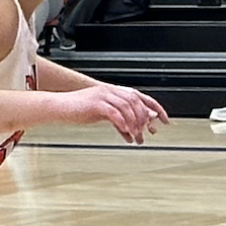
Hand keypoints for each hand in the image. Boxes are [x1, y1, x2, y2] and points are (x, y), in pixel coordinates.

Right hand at [54, 84, 169, 143]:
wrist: (59, 106)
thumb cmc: (78, 110)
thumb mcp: (102, 115)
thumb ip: (119, 120)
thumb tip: (133, 133)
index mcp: (114, 91)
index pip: (140, 96)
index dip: (155, 107)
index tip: (165, 120)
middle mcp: (111, 91)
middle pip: (136, 102)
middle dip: (145, 118)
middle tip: (147, 132)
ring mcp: (103, 95)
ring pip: (127, 107)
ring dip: (134, 122)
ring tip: (136, 135)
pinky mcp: (96, 104)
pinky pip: (114, 112)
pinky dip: (122, 122)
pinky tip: (126, 131)